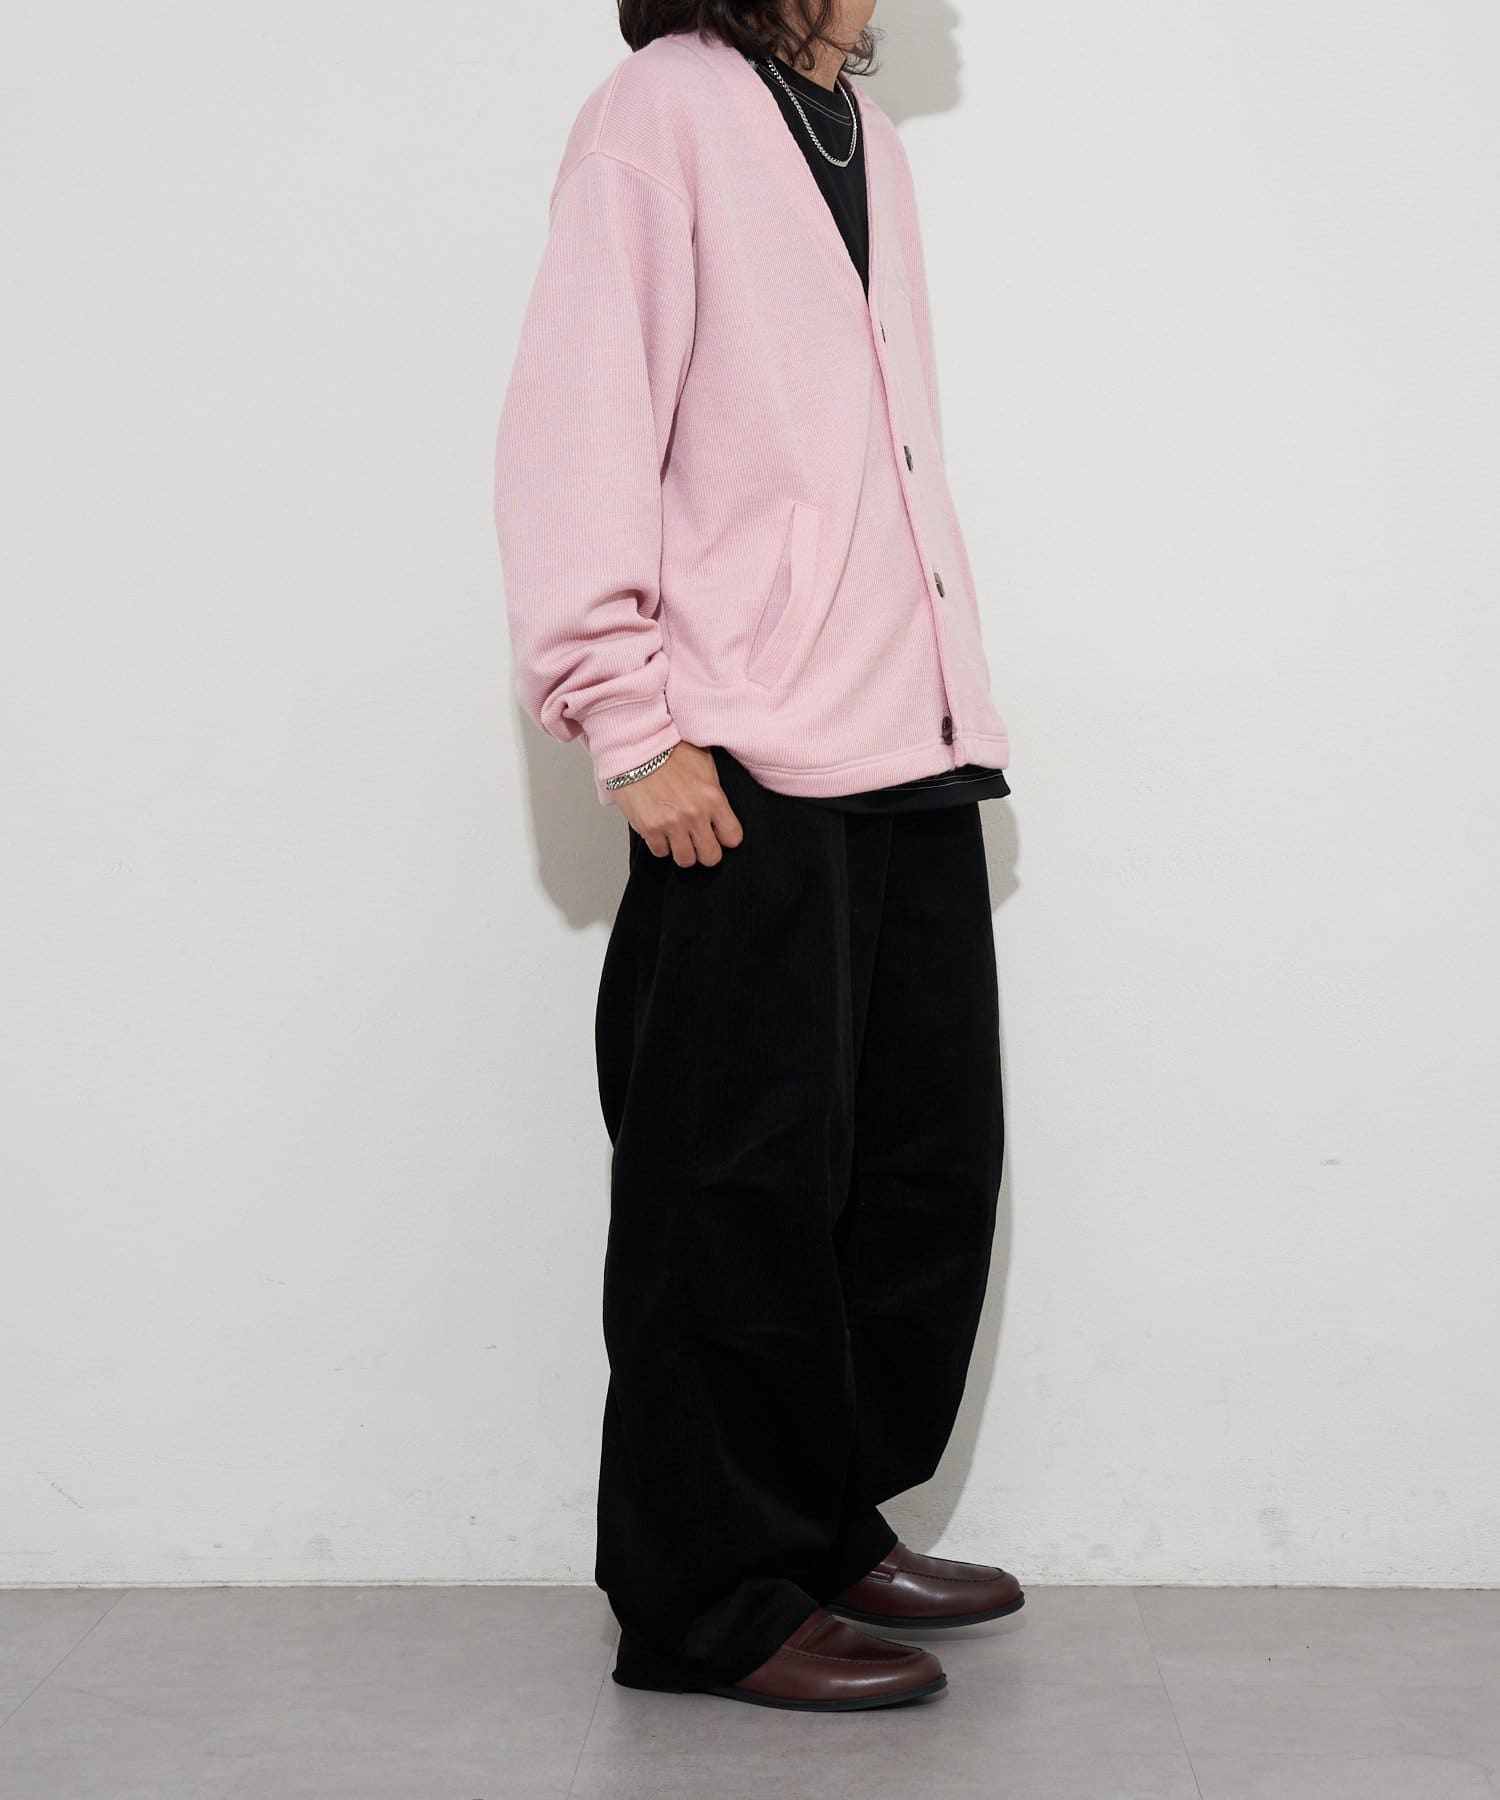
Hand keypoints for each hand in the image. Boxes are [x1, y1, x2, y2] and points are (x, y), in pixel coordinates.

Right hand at [613, 743, 744, 866]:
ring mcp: (671, 824)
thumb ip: (715, 789)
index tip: (718, 834)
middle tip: (697, 841)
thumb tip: (721, 807)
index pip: (733, 837)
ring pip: (685, 860)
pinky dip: (660, 844)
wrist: (637, 746)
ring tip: (677, 837)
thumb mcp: (704, 763)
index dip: (725, 837)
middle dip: (705, 851)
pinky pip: (660, 852)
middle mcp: (695, 815)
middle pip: (711, 857)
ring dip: (682, 850)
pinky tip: (659, 829)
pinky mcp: (649, 828)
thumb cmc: (669, 750)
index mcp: (713, 798)